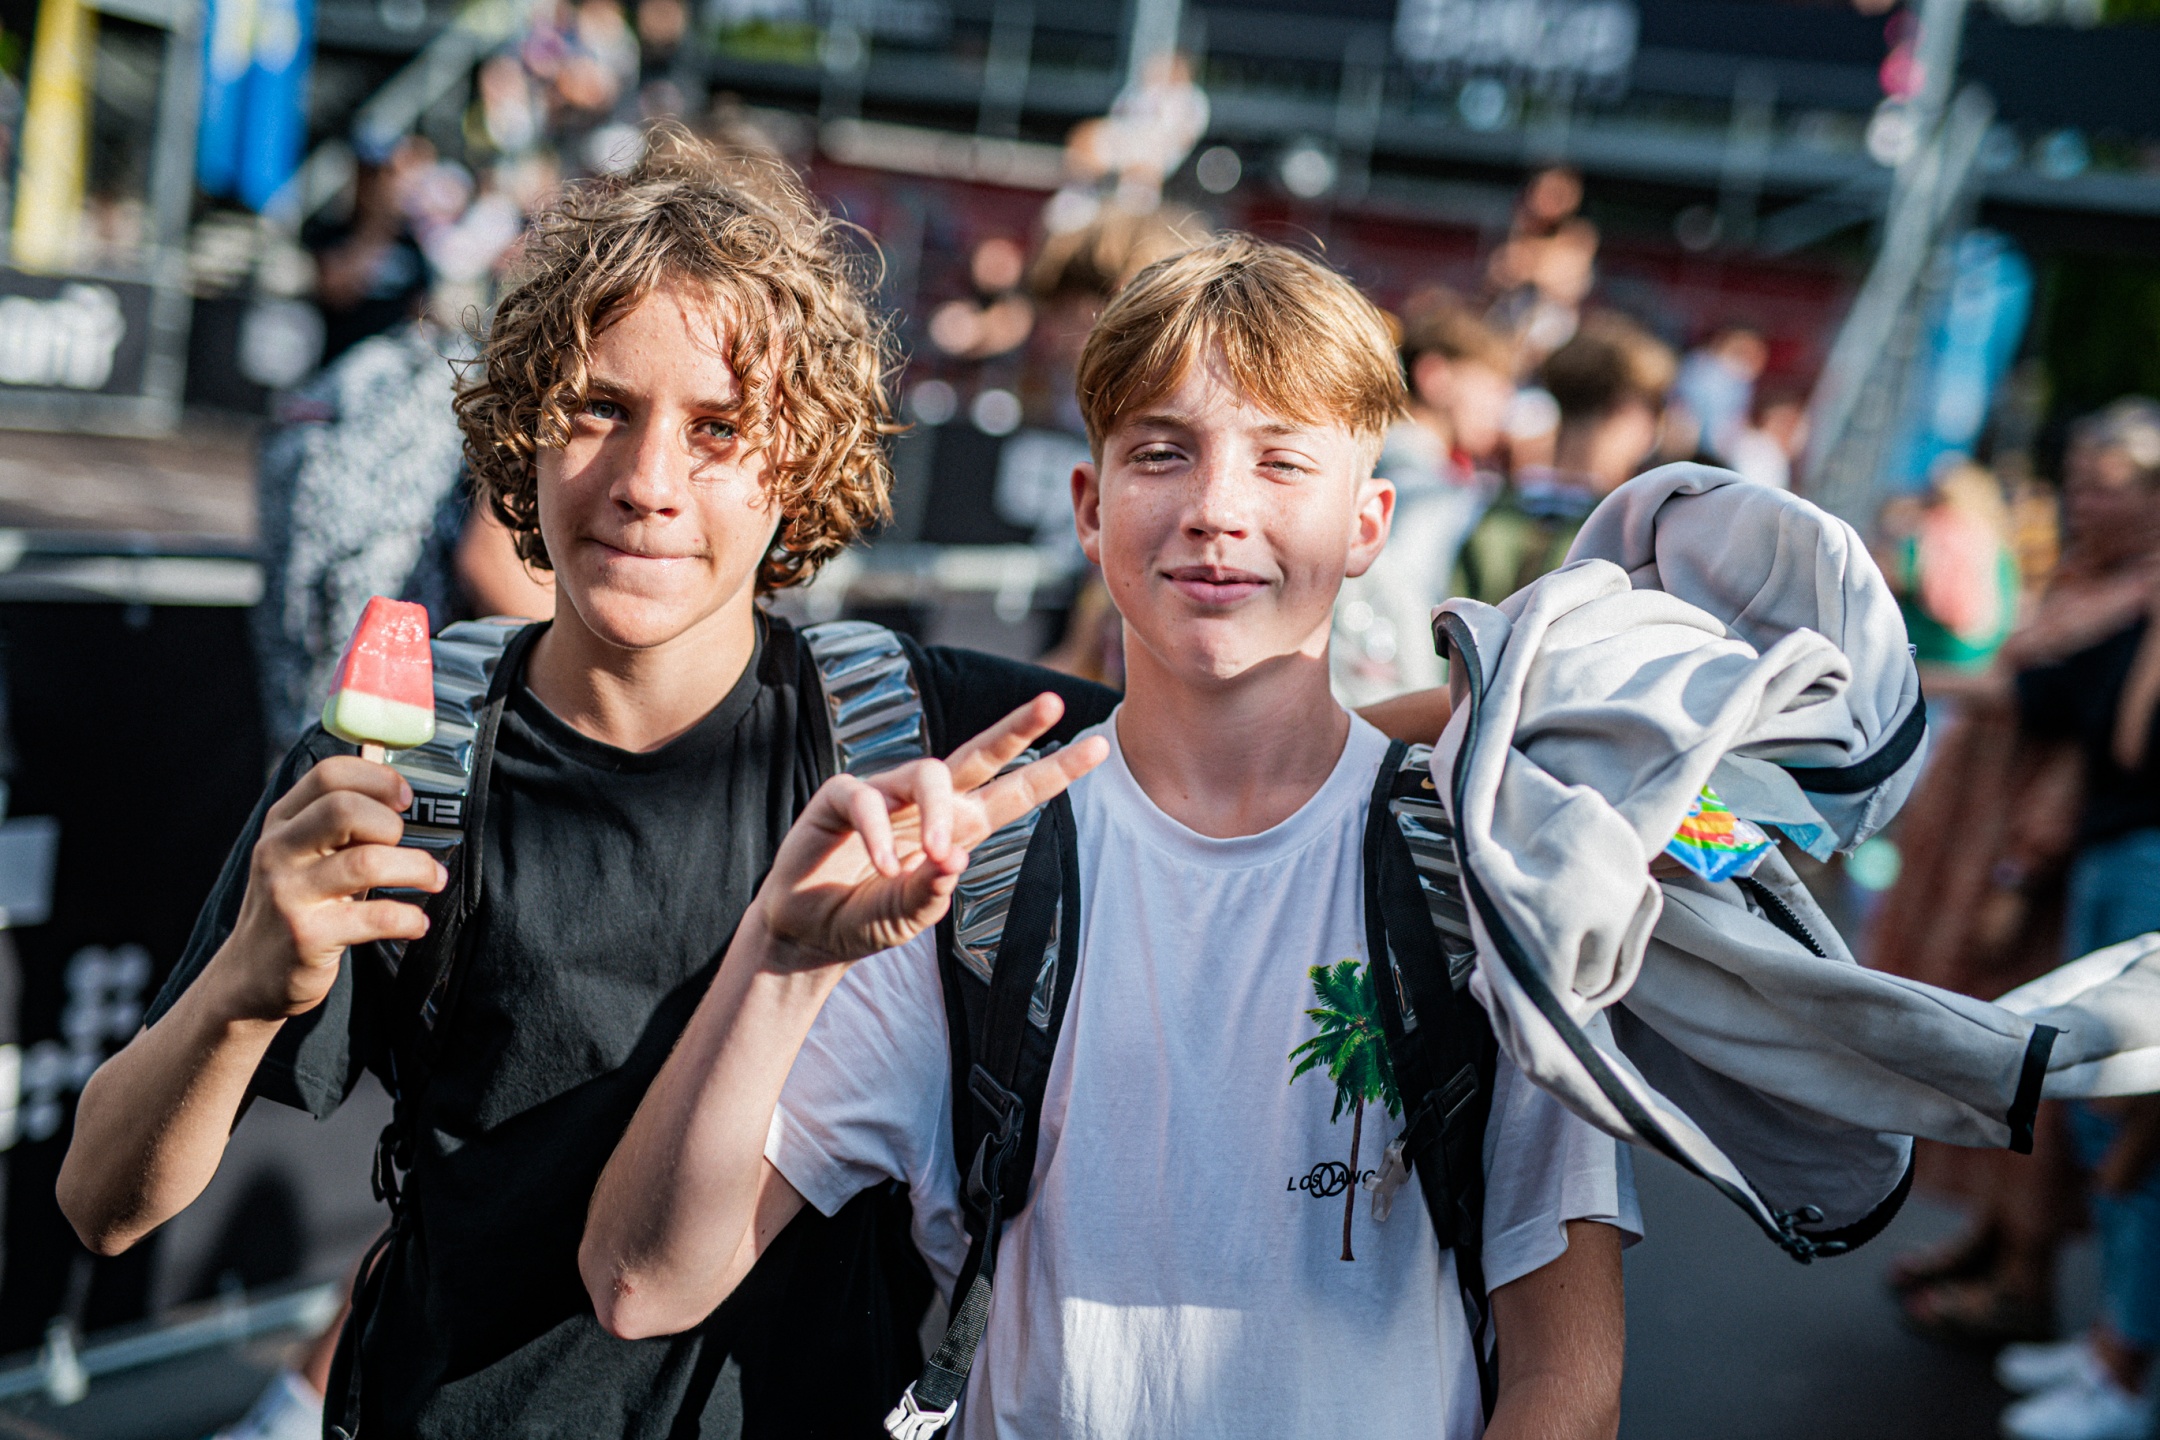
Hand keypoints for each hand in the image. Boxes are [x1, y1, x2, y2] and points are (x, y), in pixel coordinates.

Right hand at [216, 757, 448, 1020]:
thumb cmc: (297, 904)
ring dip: (416, 868)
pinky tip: (416, 923)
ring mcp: (290, 894)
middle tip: (406, 847)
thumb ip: (340, 823)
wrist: (252, 975)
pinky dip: (408, 918)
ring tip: (434, 879)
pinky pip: (376, 917)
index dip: (377, 778)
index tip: (405, 798)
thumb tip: (398, 790)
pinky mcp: (308, 936)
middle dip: (391, 824)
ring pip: (367, 862)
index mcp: (282, 822)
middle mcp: (279, 851)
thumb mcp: (305, 854)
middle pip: (345, 809)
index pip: (329, 774)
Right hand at [756, 695, 1108, 971]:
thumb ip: (931, 892)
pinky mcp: (842, 796)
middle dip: (1018, 728)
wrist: (807, 933)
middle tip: (1055, 702)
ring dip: (938, 815)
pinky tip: (884, 869)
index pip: (1015, 793)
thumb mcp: (908, 917)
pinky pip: (868, 799)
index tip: (1101, 745)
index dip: (1056, 771)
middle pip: (981, 754)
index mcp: (959, 827)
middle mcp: (929, 802)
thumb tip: (955, 859)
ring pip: (929, 774)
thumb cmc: (866, 919)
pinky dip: (879, 835)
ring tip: (938, 856)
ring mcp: (887, 793)